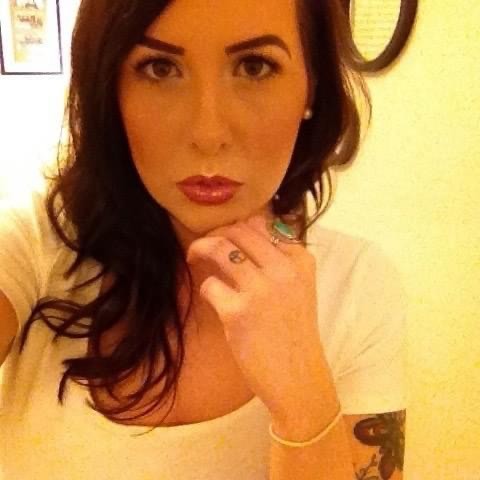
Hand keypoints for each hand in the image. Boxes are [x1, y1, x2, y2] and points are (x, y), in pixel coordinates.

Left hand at [185, 211, 330, 421]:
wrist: (298, 376)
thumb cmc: (294, 332)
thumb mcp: (298, 288)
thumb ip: (278, 261)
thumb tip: (241, 235)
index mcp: (300, 260)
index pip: (262, 224)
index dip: (237, 226)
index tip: (226, 236)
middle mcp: (283, 269)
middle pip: (239, 230)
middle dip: (215, 233)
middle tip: (205, 245)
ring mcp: (261, 290)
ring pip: (220, 248)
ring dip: (200, 249)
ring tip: (194, 256)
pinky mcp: (238, 312)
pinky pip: (210, 285)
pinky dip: (206, 289)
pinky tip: (213, 298)